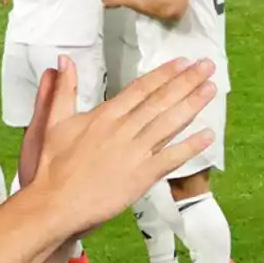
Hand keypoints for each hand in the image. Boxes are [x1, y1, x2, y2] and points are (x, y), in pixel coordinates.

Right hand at [26, 57, 217, 237]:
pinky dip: (190, 146)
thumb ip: (63, 90)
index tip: (182, 62)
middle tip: (207, 66)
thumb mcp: (53, 121)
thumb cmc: (52, 164)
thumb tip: (64, 61)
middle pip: (161, 101)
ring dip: (193, 105)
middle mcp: (124, 130)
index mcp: (105, 115)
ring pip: (170, 124)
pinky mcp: (142, 176)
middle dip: (186, 82)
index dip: (163, 74)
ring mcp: (135, 153)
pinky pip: (171, 158)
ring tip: (211, 89)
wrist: (56, 202)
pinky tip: (208, 135)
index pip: (141, 88)